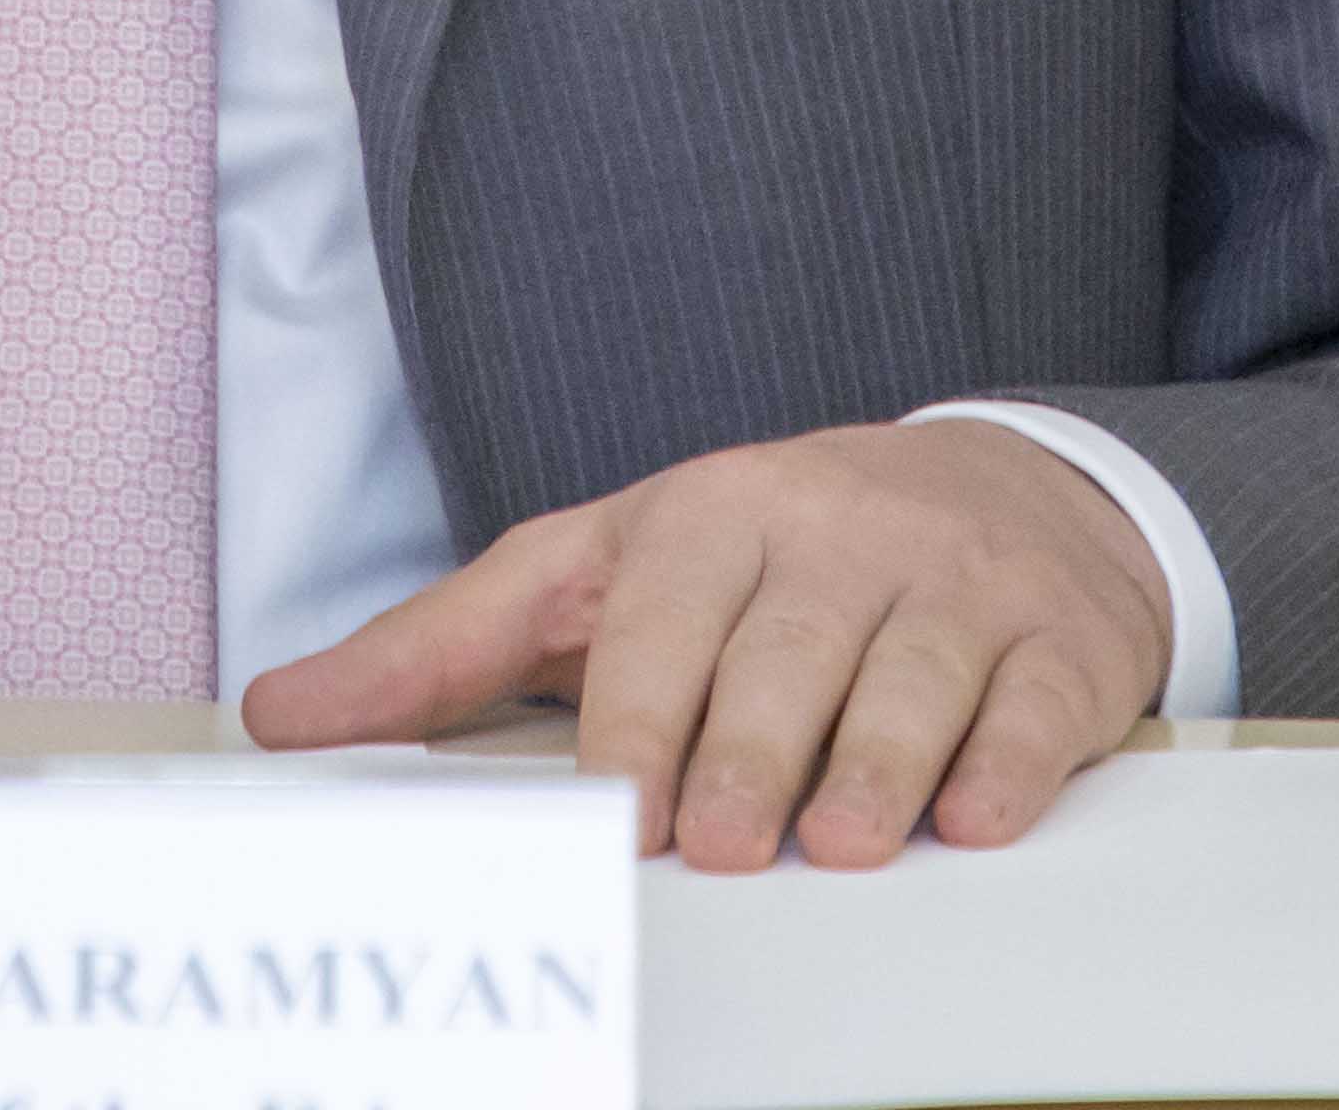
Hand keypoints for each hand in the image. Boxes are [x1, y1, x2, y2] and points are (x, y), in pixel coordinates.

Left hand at [239, 418, 1164, 868]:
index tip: (609, 816)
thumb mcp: (600, 569)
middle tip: (716, 845)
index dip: (634, 722)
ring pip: (908, 675)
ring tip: (835, 846)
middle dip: (747, 755)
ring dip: (872, 769)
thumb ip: (445, 646)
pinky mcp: (1060, 637)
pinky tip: (971, 817)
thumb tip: (278, 716)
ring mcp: (954, 580)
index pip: (659, 620)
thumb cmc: (769, 555)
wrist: (1007, 491)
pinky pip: (1032, 703)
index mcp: (709, 512)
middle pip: (781, 652)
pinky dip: (1004, 765)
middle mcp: (833, 532)